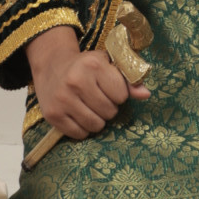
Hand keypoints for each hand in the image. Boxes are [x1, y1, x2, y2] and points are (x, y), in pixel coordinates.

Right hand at [25, 23, 147, 138]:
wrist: (52, 66)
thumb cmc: (86, 66)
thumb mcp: (107, 64)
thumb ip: (128, 80)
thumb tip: (146, 95)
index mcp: (93, 65)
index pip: (121, 95)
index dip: (119, 94)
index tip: (109, 88)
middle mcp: (76, 81)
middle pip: (109, 112)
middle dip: (108, 108)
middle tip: (99, 98)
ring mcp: (63, 99)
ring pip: (95, 126)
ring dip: (97, 120)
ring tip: (90, 107)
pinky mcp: (53, 115)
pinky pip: (79, 134)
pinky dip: (83, 129)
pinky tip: (78, 115)